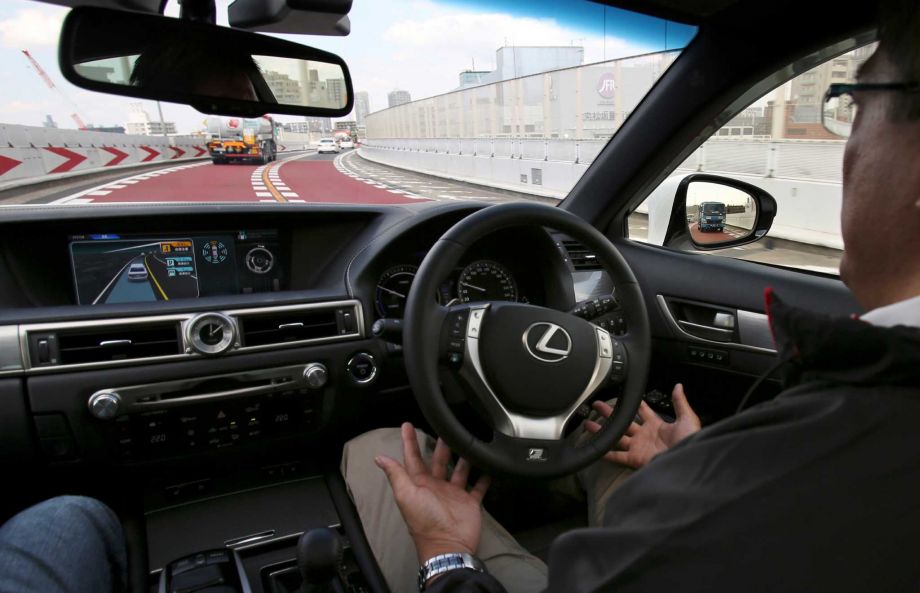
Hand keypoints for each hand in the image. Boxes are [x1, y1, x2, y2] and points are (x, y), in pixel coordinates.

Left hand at [374, 422, 490, 562]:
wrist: (448, 545)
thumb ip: (396, 475)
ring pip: (459, 470)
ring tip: (468, 441)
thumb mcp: (407, 495)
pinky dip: (484, 478)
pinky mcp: (469, 502)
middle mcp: (436, 486)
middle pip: (438, 460)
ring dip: (463, 457)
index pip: (413, 458)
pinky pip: (478, 487)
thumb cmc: (425, 521)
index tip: (407, 425)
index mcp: (419, 484)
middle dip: (441, 445)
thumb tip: (378, 457)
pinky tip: (489, 466)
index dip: (409, 442)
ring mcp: (453, 494)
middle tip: (445, 427)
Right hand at [585, 383, 700, 469]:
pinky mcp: (635, 459)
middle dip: (610, 413)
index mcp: (657, 425)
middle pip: (623, 421)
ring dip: (603, 431)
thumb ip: (680, 402)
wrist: (688, 463)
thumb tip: (678, 386)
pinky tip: (595, 448)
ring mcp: (638, 447)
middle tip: (597, 405)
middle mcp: (645, 436)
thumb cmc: (691, 442)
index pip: (642, 410)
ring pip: (616, 437)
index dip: (633, 402)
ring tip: (588, 423)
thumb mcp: (688, 419)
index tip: (622, 395)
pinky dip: (606, 453)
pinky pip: (617, 456)